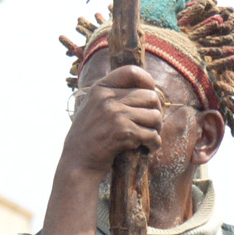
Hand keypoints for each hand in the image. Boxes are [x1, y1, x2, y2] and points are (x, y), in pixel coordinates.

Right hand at [57, 61, 168, 190]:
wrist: (77, 162)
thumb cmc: (87, 137)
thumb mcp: (93, 107)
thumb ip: (112, 95)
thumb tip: (145, 89)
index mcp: (100, 88)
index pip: (131, 72)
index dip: (147, 80)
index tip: (151, 92)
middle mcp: (108, 98)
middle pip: (150, 97)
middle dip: (156, 111)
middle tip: (152, 124)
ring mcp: (116, 114)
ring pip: (155, 116)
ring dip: (156, 129)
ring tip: (149, 137)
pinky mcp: (124, 132)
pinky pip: (152, 135)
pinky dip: (154, 143)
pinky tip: (148, 147)